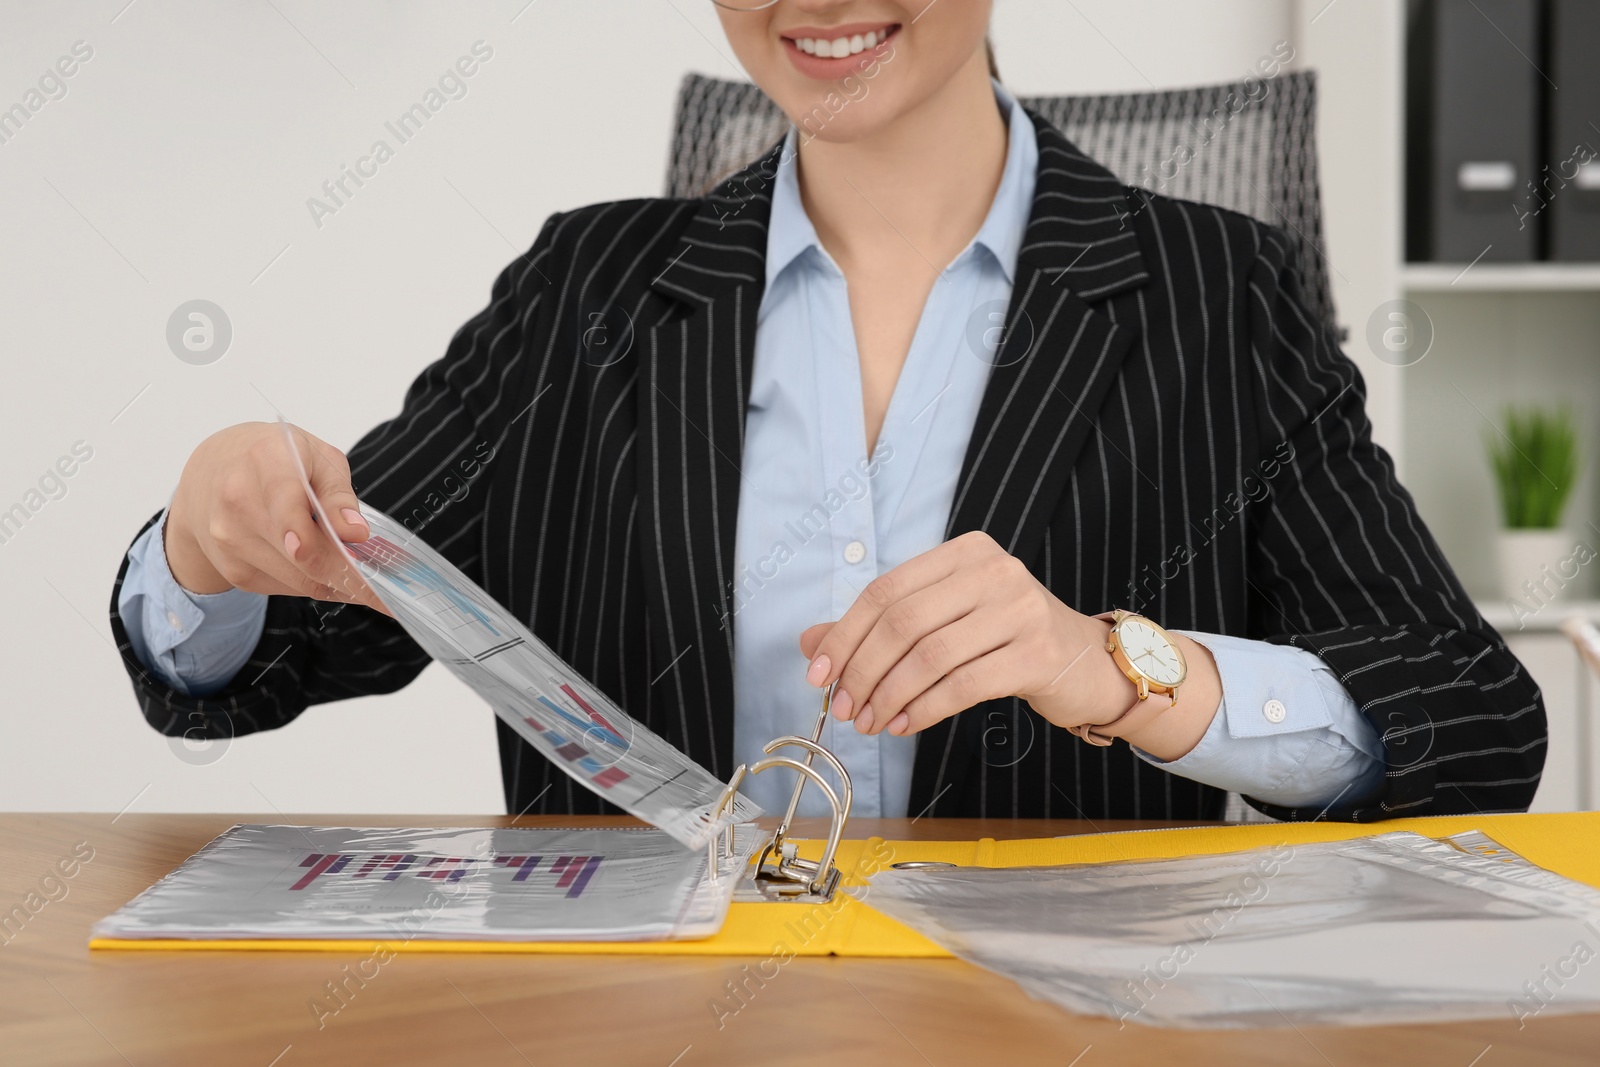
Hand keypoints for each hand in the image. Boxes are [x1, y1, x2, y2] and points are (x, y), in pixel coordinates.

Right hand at [164, 422, 387, 613]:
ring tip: (363, 574)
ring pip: (300, 579)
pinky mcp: (232, 569)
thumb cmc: (274, 457)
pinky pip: (287, 588)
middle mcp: (238, 503)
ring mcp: (229, 540)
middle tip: (384, 585)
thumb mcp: (316, 456)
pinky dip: (314, 583)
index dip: (324, 540)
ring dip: (336, 581)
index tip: (359, 552)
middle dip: (349, 572)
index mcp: (265, 462)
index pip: (291, 510)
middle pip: (303, 556)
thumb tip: (356, 532)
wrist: (212, 469)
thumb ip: (338, 494)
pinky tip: (329, 570)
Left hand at [797, 531, 1220, 758]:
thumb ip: (880, 628)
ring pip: (930, 657)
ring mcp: (1020, 608)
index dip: (845, 635)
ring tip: (872, 723)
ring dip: (889, 697)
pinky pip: (963, 685)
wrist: (1088, 665)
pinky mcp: (1037, 653)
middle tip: (844, 709)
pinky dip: (925, 709)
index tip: (819, 675)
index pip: (886, 590)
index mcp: (964, 553)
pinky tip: (906, 724)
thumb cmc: (1007, 640)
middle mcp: (993, 570)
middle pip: (903, 623)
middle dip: (863, 672)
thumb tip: (811, 644)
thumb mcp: (943, 621)